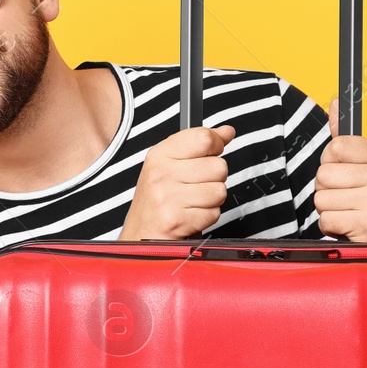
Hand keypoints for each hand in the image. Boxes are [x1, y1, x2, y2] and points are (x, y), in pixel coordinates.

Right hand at [119, 125, 234, 239]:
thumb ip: (197, 145)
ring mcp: (168, 197)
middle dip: (213, 179)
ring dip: (211, 200)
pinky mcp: (177, 220)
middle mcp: (162, 174)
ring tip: (192, 203)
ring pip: (220, 191)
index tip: (213, 151)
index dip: (217, 144)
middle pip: (218, 166)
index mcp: (160, 156)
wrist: (140, 236)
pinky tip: (190, 216)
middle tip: (194, 187)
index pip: (203, 137)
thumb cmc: (156, 201)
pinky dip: (207, 217)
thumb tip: (226, 131)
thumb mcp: (168, 165)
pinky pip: (214, 213)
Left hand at [315, 99, 366, 242]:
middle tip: (351, 201)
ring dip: (330, 210)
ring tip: (351, 215)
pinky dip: (332, 228)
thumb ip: (347, 141)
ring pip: (321, 197)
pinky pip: (325, 219)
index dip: (333, 164)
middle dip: (329, 191)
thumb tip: (333, 103)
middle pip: (324, 173)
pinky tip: (351, 229)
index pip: (336, 146)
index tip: (349, 176)